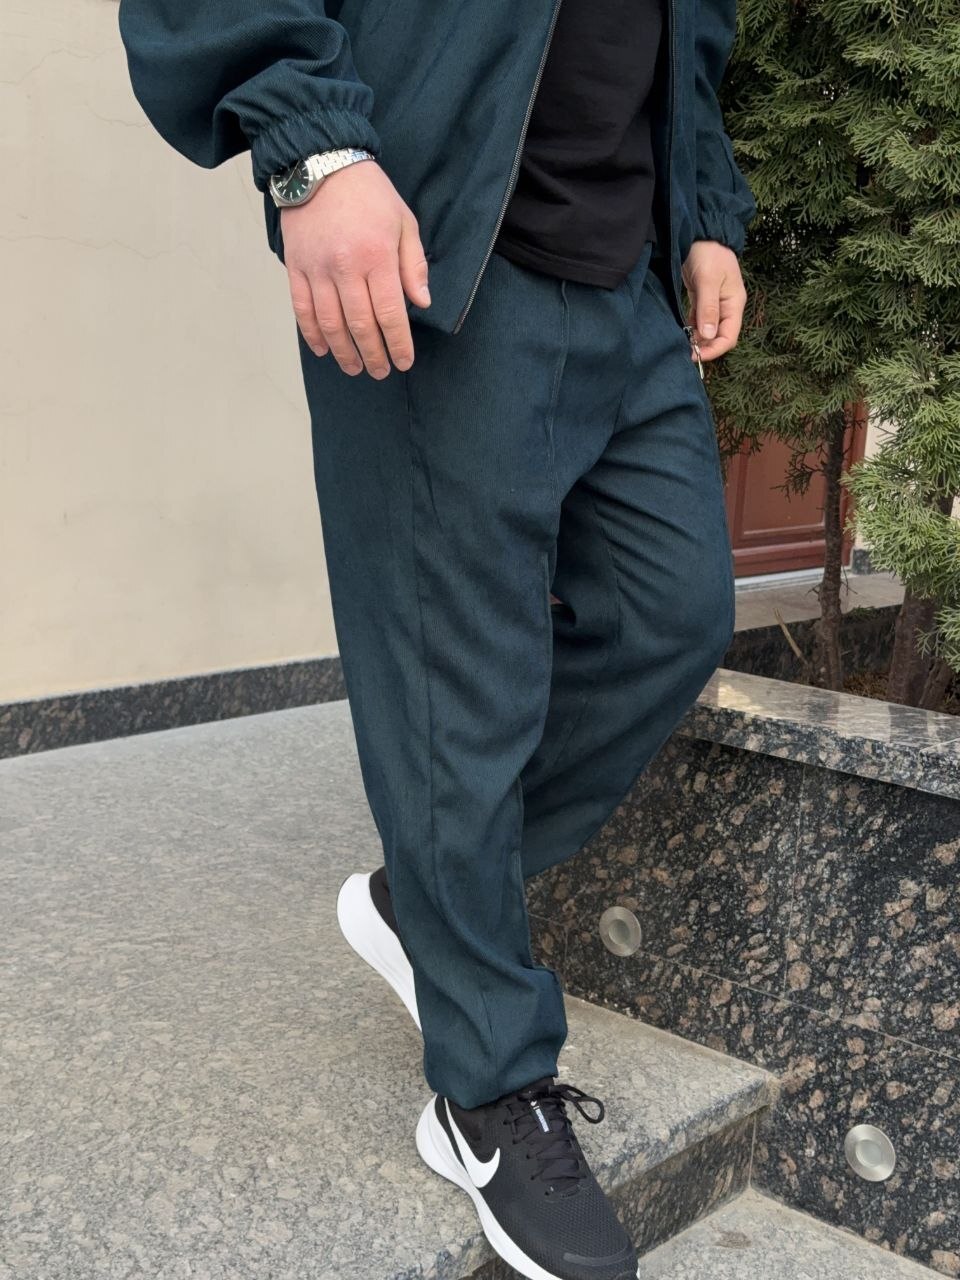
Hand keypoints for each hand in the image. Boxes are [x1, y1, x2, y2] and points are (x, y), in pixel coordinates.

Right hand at [281, 159, 429, 377]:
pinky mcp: (295, 267)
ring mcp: (317, 269)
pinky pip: (302, 309)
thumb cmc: (369, 194)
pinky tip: (324, 350)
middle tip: (380, 371)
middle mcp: (345, 267)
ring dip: (344, 352)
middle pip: (360, 325)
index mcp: (376, 257)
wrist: (321, 163)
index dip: (398, 344)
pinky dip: (313, 334)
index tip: (404, 361)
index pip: (389, 314)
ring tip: (355, 367)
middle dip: (373, 355)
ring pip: (330, 324)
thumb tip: (421, 303)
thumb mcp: (404, 222)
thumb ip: (414, 264)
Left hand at [681, 240, 745, 362]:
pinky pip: (698, 321)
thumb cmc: (708, 253)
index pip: (729, 337)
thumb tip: (708, 334)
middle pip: (718, 336)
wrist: (700, 234)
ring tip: (680, 345)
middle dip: (704, 347)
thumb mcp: (708, 280)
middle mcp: (726, 307)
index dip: (715, 349)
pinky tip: (681, 333)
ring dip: (696, 339)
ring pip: (707, 331)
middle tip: (684, 352)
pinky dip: (691, 329)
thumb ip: (708, 307)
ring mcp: (715, 304)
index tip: (697, 356)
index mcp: (734, 304)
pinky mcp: (702, 300)